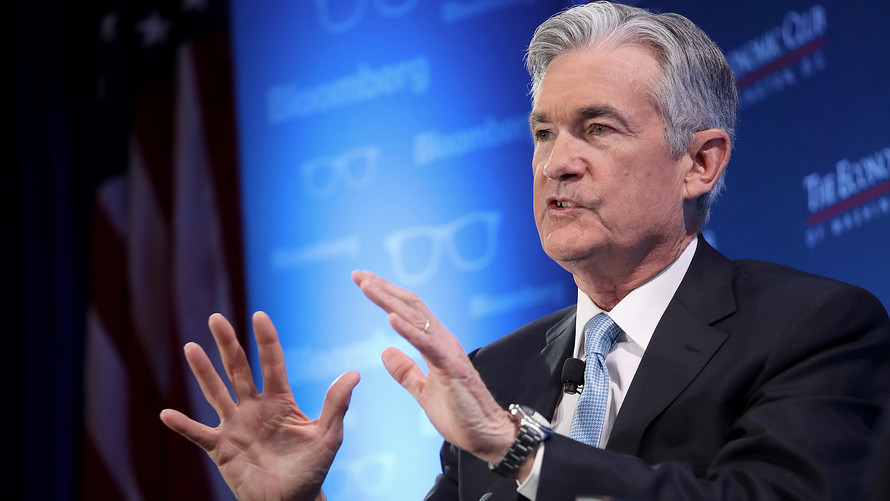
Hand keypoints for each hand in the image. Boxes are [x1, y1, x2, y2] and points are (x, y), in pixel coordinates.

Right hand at [159, 312, 359, 500]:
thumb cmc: (311, 469)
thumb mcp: (327, 437)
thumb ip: (335, 405)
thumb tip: (353, 373)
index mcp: (280, 400)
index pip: (272, 363)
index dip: (266, 340)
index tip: (259, 316)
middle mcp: (254, 407)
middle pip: (238, 369)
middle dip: (228, 344)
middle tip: (216, 318)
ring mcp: (236, 426)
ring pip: (216, 393)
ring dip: (203, 372)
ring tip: (190, 348)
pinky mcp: (221, 449)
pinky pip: (199, 434)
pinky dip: (183, 425)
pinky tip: (166, 414)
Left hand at [352, 271, 515, 463]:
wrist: (487, 434)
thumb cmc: (460, 413)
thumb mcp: (423, 391)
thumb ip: (406, 371)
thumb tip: (385, 351)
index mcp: (436, 345)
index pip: (408, 311)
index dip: (385, 295)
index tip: (363, 282)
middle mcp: (443, 340)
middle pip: (410, 306)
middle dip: (383, 288)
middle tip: (358, 275)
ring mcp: (448, 351)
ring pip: (416, 317)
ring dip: (389, 300)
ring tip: (367, 286)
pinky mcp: (451, 367)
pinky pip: (427, 344)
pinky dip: (408, 329)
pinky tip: (390, 318)